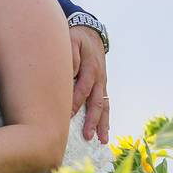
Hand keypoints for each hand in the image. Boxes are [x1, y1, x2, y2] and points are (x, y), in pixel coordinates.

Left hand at [70, 25, 108, 143]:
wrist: (89, 32)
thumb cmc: (75, 38)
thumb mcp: (71, 41)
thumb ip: (71, 55)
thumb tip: (70, 72)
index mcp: (91, 68)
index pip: (82, 89)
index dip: (75, 103)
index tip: (67, 116)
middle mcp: (99, 78)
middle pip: (96, 102)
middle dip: (92, 120)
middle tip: (87, 136)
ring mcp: (102, 83)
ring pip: (104, 105)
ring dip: (102, 123)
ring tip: (101, 140)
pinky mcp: (102, 86)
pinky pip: (105, 103)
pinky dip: (105, 118)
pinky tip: (104, 131)